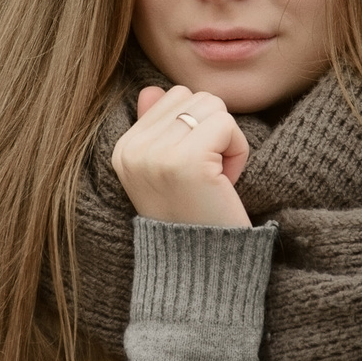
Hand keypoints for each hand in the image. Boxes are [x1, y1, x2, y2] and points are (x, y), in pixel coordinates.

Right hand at [111, 85, 251, 227]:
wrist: (202, 270)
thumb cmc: (194, 218)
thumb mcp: (168, 171)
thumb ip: (158, 128)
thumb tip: (152, 90)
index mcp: (124, 149)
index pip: (173, 97)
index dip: (196, 130)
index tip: (193, 173)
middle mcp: (133, 149)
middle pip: (194, 96)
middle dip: (213, 131)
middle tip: (207, 178)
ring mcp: (156, 155)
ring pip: (212, 105)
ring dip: (227, 141)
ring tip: (214, 180)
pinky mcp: (186, 161)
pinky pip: (227, 124)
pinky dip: (238, 152)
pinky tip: (224, 183)